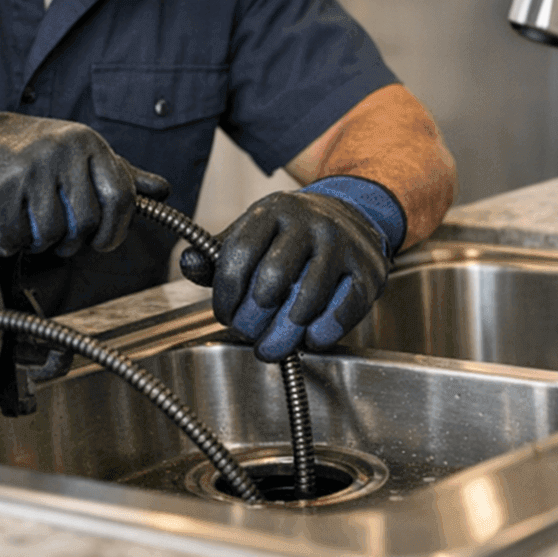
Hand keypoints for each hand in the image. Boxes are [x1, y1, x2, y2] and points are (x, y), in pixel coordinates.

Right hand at [0, 93, 169, 256]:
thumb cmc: (23, 150)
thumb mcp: (77, 153)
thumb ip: (120, 173)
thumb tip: (162, 191)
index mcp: (87, 142)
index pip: (121, 197)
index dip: (114, 230)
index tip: (101, 243)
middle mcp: (62, 150)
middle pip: (85, 224)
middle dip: (71, 241)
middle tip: (55, 235)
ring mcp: (30, 167)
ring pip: (50, 235)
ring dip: (36, 242)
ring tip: (25, 224)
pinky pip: (13, 238)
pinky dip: (6, 242)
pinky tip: (0, 225)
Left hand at [206, 177, 405, 361]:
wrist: (353, 215)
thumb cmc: (292, 234)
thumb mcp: (253, 232)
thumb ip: (218, 253)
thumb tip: (189, 263)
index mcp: (272, 210)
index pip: (239, 255)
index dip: (226, 294)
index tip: (224, 315)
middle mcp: (309, 222)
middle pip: (272, 279)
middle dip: (253, 318)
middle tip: (247, 333)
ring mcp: (341, 244)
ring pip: (307, 298)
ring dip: (284, 333)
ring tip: (272, 345)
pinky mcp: (368, 270)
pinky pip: (343, 310)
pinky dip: (321, 333)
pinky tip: (308, 339)